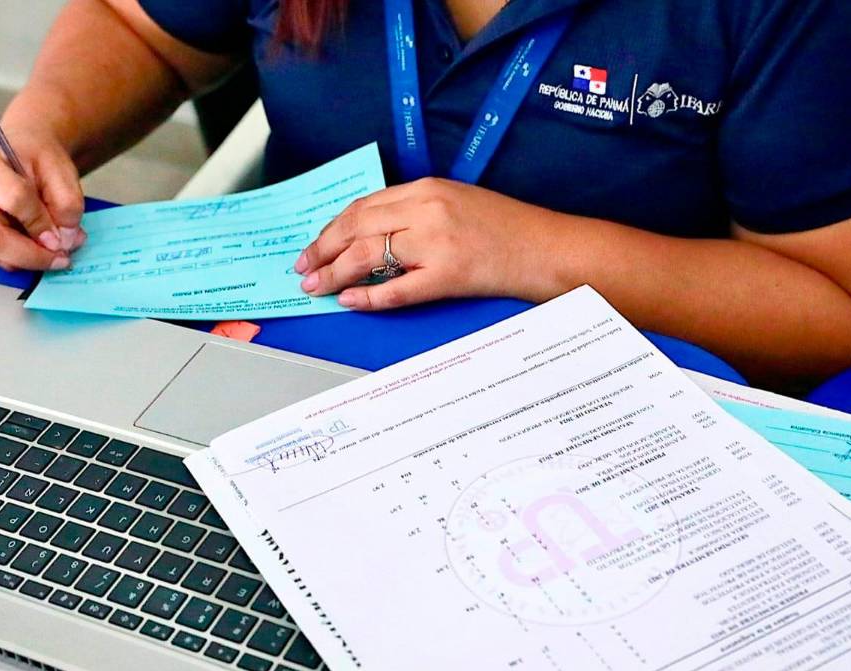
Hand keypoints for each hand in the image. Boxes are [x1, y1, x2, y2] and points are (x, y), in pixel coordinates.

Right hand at [0, 127, 85, 270]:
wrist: (21, 152)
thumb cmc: (37, 155)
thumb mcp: (60, 169)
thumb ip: (66, 203)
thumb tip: (65, 241)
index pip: (13, 200)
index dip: (42, 222)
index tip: (68, 235)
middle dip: (31, 255)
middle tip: (62, 259)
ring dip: (31, 259)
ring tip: (59, 252)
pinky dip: (25, 259)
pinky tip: (43, 248)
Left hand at [294, 178, 550, 309]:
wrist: (547, 248)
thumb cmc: (507, 229)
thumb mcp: (456, 202)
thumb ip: (414, 212)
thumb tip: (370, 235)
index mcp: (426, 189)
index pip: (362, 206)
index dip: (331, 228)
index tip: (314, 245)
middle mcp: (427, 210)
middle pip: (356, 228)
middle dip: (322, 250)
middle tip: (303, 269)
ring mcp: (436, 242)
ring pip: (367, 255)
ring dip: (334, 273)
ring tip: (317, 287)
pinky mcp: (448, 274)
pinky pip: (396, 289)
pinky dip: (368, 296)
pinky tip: (351, 301)